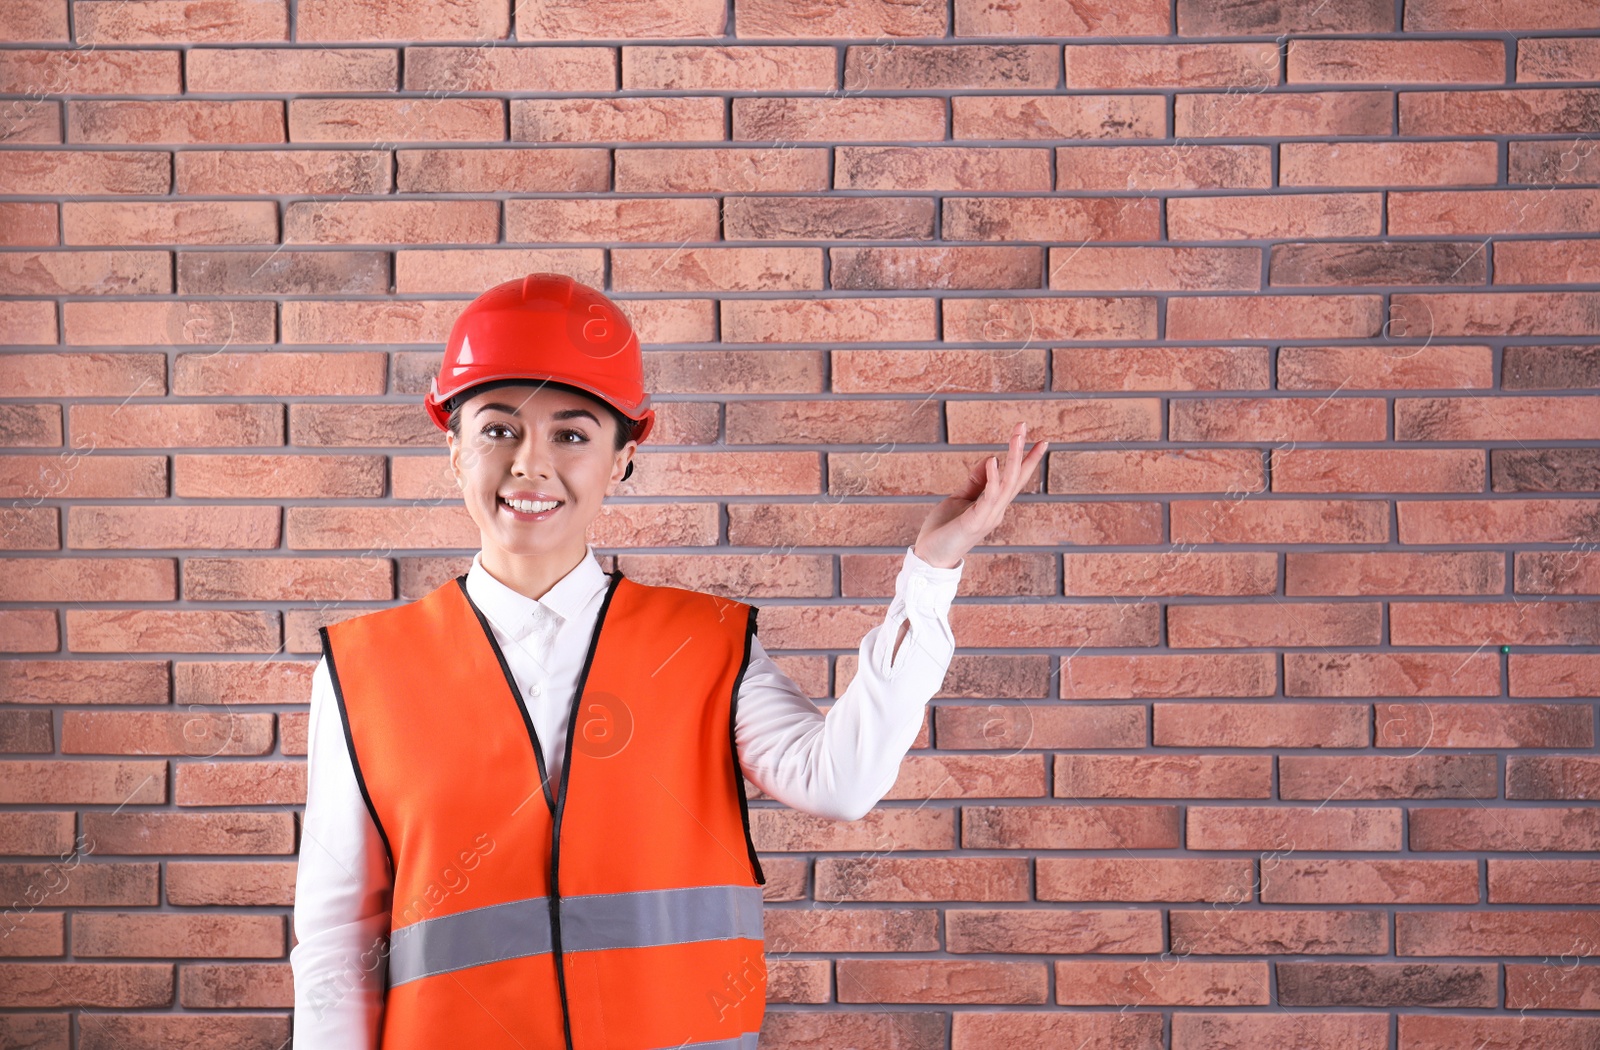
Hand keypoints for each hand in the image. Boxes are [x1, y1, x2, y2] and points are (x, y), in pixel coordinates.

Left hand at [912, 421, 1047, 568]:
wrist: (930, 557)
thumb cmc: (945, 529)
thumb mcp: (960, 498)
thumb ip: (976, 481)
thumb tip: (991, 459)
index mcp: (994, 504)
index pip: (1015, 479)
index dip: (1027, 460)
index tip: (1041, 440)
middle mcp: (996, 510)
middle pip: (1015, 477)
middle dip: (1022, 451)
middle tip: (1023, 425)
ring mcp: (988, 516)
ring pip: (1006, 484)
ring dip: (1013, 458)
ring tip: (1017, 435)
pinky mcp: (974, 522)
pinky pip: (988, 497)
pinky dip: (993, 479)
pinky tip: (995, 461)